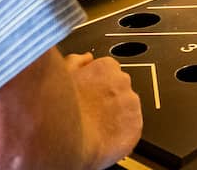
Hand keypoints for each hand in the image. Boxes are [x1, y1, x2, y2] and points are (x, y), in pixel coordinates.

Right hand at [65, 53, 142, 168]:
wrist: (65, 138)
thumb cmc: (60, 107)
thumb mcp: (61, 74)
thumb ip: (77, 61)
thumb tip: (86, 58)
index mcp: (106, 67)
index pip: (109, 72)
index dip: (98, 86)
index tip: (91, 95)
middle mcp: (123, 82)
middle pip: (120, 90)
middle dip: (108, 100)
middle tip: (92, 113)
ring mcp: (131, 104)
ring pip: (127, 109)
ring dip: (116, 117)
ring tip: (97, 127)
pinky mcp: (135, 126)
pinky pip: (132, 129)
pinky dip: (122, 134)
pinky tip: (105, 137)